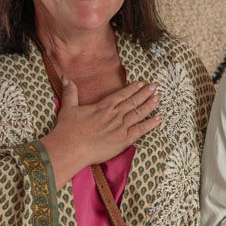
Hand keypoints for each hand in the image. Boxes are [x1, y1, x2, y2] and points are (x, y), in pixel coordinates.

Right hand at [40, 79, 161, 187]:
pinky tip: (159, 119)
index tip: (142, 83)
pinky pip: (141, 130)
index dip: (133, 88)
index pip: (122, 94)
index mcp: (103, 106)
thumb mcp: (68, 107)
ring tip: (159, 98)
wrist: (70, 148)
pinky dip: (151, 124)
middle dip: (146, 93)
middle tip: (156, 86)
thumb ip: (70, 92)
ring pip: (139, 113)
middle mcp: (115, 114)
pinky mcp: (124, 140)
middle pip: (134, 101)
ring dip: (150, 105)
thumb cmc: (67, 130)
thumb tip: (66, 77)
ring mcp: (121, 127)